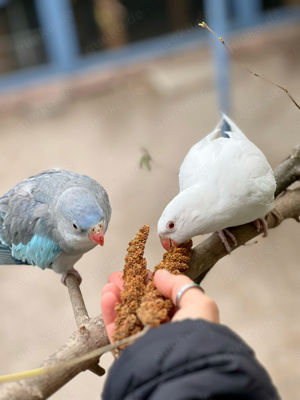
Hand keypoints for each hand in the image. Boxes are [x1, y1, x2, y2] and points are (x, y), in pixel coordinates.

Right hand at [101, 270, 218, 343]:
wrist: (180, 371)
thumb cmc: (195, 339)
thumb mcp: (199, 304)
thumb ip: (181, 285)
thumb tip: (161, 274)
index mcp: (184, 320)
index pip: (164, 298)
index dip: (152, 283)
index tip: (141, 271)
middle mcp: (165, 331)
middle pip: (143, 305)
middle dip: (130, 287)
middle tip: (120, 275)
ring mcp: (146, 341)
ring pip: (128, 316)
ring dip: (118, 297)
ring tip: (111, 283)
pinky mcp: (129, 352)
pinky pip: (116, 330)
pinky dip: (109, 313)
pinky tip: (107, 296)